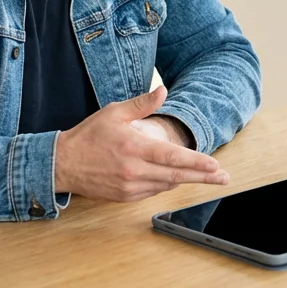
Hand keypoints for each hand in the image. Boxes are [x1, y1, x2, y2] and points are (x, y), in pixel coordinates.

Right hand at [54, 84, 228, 201]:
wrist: (62, 164)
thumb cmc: (88, 135)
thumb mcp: (114, 112)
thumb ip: (142, 104)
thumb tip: (163, 91)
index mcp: (134, 147)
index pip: (173, 157)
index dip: (197, 162)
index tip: (216, 166)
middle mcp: (134, 170)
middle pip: (176, 176)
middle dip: (203, 177)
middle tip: (224, 178)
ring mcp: (129, 186)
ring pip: (167, 185)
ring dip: (187, 180)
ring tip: (207, 176)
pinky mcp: (125, 197)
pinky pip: (154, 192)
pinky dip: (167, 185)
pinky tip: (176, 178)